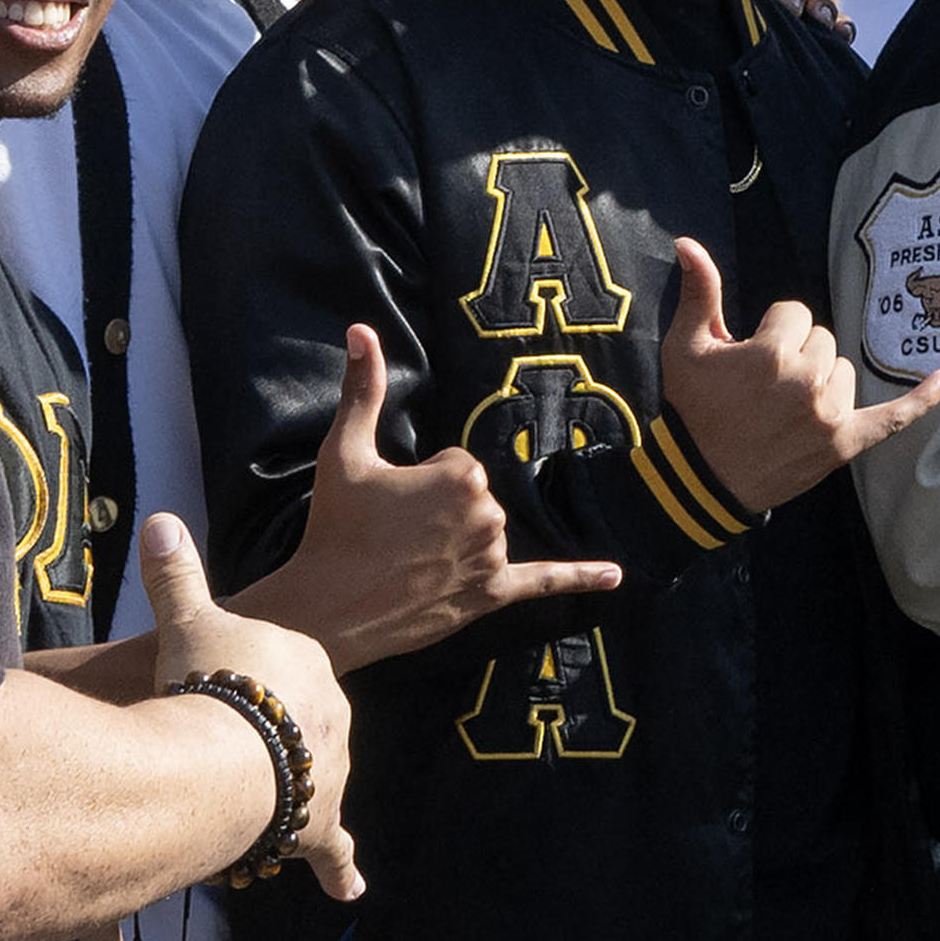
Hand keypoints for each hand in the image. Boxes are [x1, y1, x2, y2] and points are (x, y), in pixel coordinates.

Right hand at [124, 513, 359, 902]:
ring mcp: (329, 773)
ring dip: (285, 786)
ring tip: (248, 791)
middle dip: (267, 732)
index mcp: (309, 664)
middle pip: (300, 724)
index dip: (248, 679)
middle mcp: (334, 717)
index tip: (220, 685)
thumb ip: (177, 576)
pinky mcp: (319, 826)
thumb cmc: (208, 683)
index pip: (286, 669)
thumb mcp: (188, 620)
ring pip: (312, 779)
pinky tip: (352, 892)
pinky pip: (335, 852)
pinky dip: (342, 871)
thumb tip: (160, 520)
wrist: (222, 756)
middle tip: (223, 739)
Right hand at [244, 325, 624, 668]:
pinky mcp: (489, 596)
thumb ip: (362, 387)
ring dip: (457, 542)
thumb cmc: (334, 527)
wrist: (325, 611)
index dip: (420, 481)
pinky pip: (542, 582)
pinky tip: (614, 578)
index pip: (457, 464)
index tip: (391, 502)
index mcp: (462, 474)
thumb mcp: (344, 452)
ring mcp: (490, 559)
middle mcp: (488, 515)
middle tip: (395, 534)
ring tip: (408, 561)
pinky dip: (579, 579)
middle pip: (474, 497)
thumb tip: (360, 329)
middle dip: (438, 511)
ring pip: (486, 533)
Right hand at [661, 236, 939, 509]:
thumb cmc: (693, 410)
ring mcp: (830, 416)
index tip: (751, 355)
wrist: (700, 480)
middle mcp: (807, 382)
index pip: (796, 313)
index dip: (773, 330)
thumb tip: (687, 242)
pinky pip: (893, 418)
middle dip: (798, 353)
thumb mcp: (687, 347)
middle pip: (824, 339)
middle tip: (765, 385)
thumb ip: (699, 291)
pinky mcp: (844, 445)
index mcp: (772, 353)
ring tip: (786, 406)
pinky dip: (921, 400)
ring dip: (824, 380)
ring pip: (845, 370)